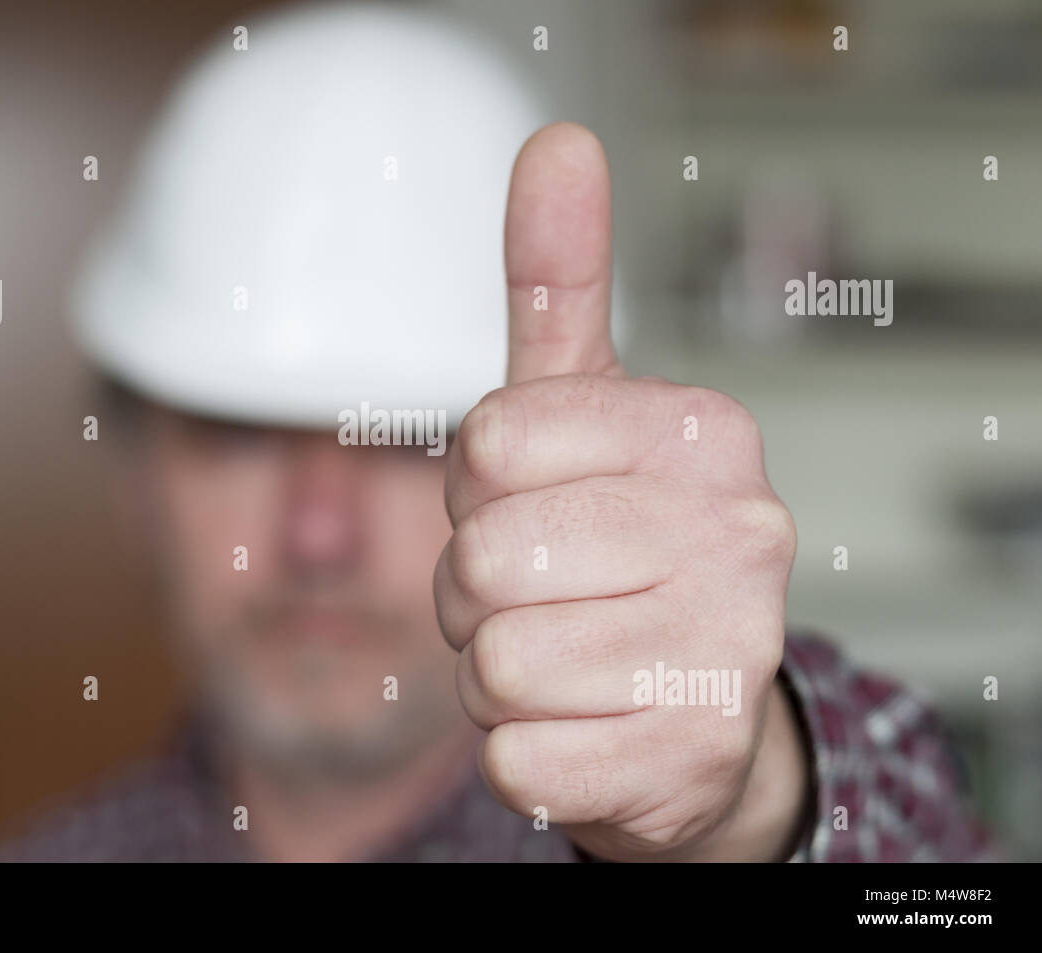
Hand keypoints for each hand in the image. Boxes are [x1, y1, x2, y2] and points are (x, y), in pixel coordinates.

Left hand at [434, 123, 807, 860]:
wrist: (694, 714)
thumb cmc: (617, 551)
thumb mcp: (584, 412)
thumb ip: (558, 284)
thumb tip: (557, 143)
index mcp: (703, 432)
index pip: (487, 443)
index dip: (478, 488)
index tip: (534, 503)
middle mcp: (738, 532)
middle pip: (482, 558)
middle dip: (475, 592)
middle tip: (545, 596)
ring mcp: (727, 652)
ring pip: (493, 664)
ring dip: (497, 675)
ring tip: (569, 660)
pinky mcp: (691, 761)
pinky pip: (514, 758)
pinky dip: (522, 753)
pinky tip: (586, 727)